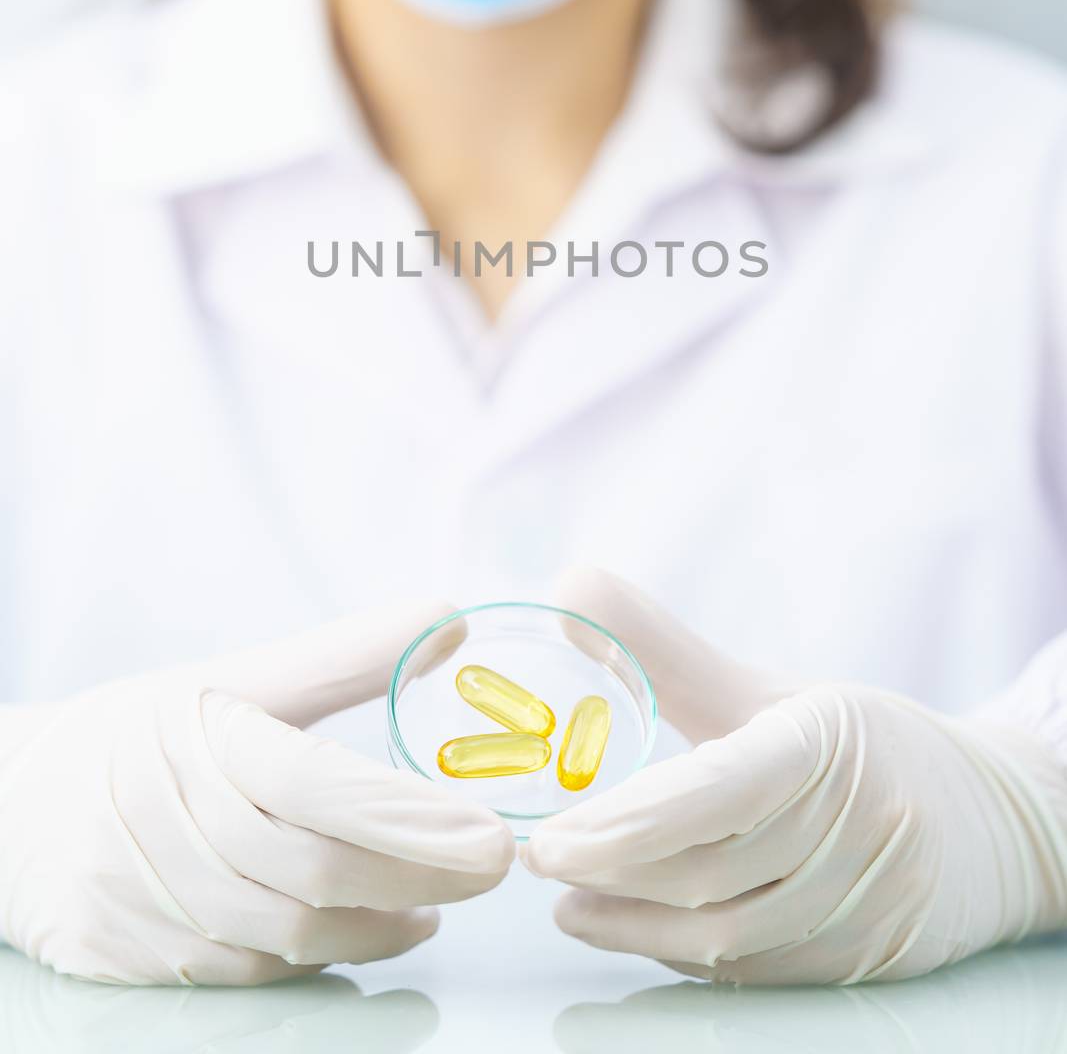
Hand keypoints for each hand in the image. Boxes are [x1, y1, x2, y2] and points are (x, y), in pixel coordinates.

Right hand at [0, 602, 513, 984]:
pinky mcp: (130, 958)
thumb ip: (345, 654)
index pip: (317, 785)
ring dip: (379, 924)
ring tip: (441, 904)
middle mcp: (172, 824)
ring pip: (287, 931)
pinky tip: (371, 930)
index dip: (408, 815)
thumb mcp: (233, 675)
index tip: (490, 829)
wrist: (9, 804)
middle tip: (495, 864)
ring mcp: (147, 900)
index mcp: (201, 740)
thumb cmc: (138, 731)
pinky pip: (244, 970)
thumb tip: (451, 618)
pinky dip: (320, 956)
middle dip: (419, 874)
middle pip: (315, 869)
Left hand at [524, 569, 1066, 984]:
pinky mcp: (865, 958)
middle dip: (612, 871)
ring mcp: (866, 903)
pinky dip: (684, 951)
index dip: (630, 820)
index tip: (554, 834)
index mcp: (826, 744)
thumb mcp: (772, 689)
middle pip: (711, 871)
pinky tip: (634, 927)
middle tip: (539, 858)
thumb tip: (565, 591)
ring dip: (635, 923)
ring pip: (729, 933)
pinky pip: (757, 968)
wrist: (988, 820)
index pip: (722, 789)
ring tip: (567, 899)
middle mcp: (856, 828)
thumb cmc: (859, 743)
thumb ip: (665, 648)